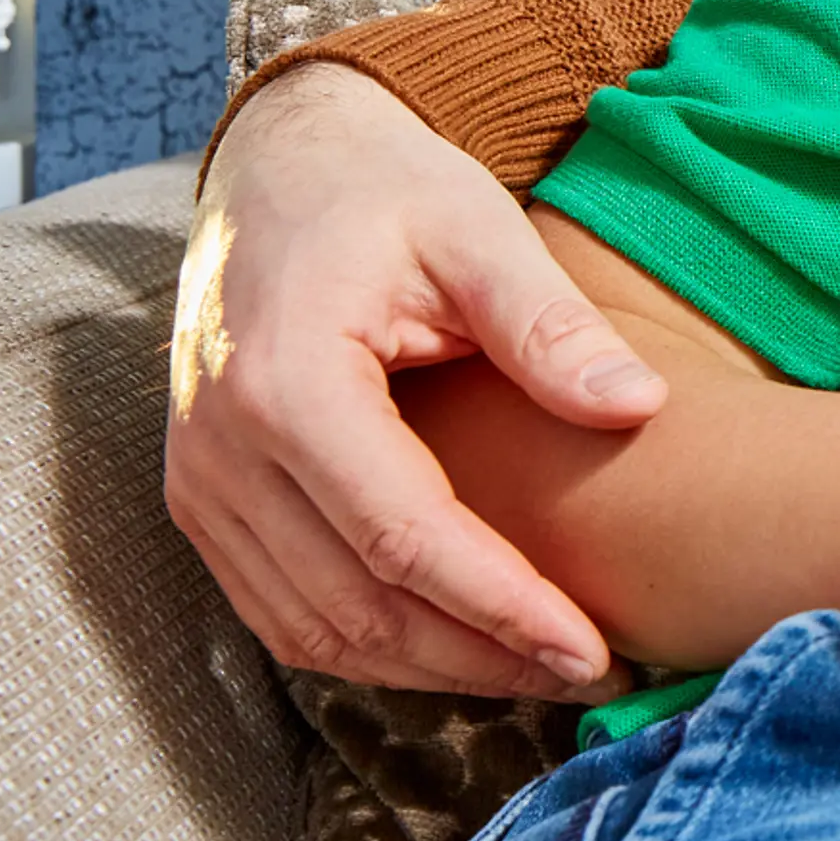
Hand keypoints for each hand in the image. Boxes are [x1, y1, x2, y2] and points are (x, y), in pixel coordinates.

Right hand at [164, 63, 669, 700]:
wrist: (280, 169)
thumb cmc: (385, 191)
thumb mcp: (478, 231)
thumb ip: (550, 325)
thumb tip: (638, 408)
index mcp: (286, 384)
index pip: (403, 537)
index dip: (501, 606)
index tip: (590, 646)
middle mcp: (222, 450)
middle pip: (356, 605)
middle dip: (479, 656)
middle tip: (589, 671)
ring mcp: (200, 483)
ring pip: (315, 628)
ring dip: (430, 668)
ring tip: (541, 669)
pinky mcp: (205, 501)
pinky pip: (283, 610)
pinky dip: (372, 645)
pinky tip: (461, 643)